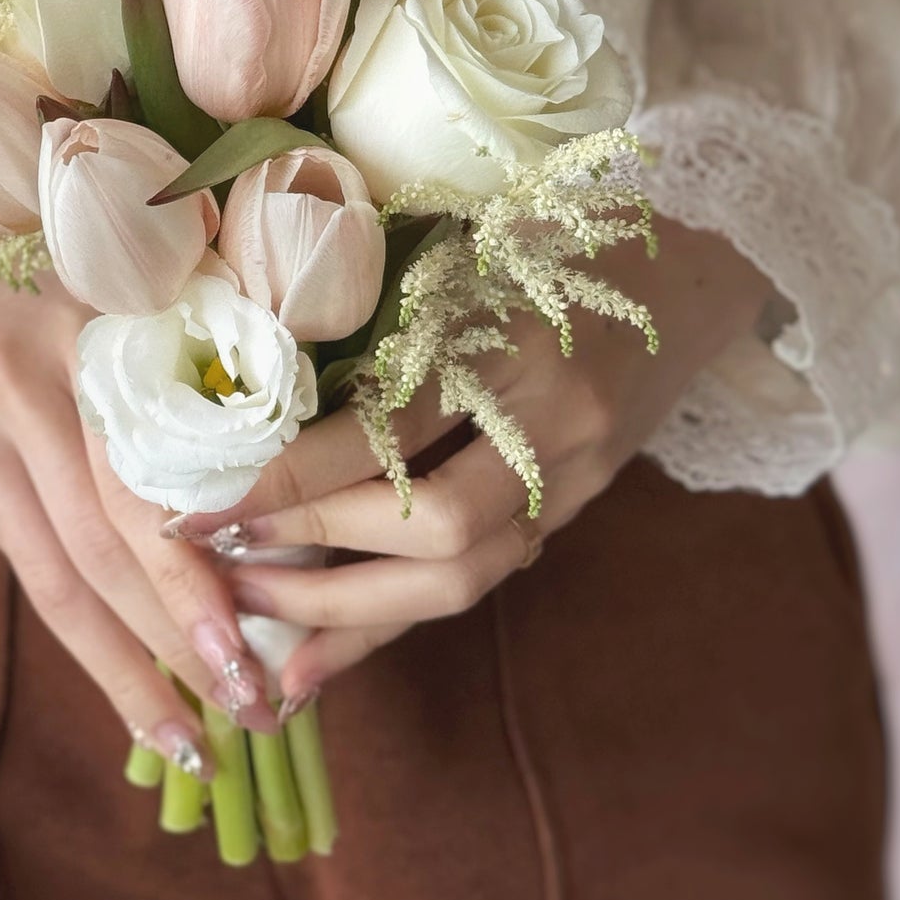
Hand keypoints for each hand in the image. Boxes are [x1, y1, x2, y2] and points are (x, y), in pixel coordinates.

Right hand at [0, 212, 279, 770]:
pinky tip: (129, 684)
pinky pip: (25, 564)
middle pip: (96, 549)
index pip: (136, 481)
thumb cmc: (60, 240)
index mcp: (80, 334)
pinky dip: (81, 631)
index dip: (189, 578)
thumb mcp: (130, 261)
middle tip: (252, 718)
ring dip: (124, 672)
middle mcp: (18, 395)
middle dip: (174, 645)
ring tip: (191, 745)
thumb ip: (199, 333)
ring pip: (53, 579)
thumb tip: (297, 445)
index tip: (253, 649)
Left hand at [186, 220, 771, 709]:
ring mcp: (572, 483)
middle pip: (434, 529)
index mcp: (516, 340)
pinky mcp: (568, 514)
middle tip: (212, 560)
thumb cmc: (555, 241)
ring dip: (346, 614)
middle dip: (314, 555)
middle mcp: (554, 426)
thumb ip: (386, 305)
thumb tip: (249, 371)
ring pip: (462, 581)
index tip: (208, 499)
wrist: (691, 279)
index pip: (395, 429)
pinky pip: (476, 584)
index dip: (298, 475)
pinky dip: (391, 624)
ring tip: (249, 626)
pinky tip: (318, 658)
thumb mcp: (472, 245)